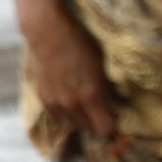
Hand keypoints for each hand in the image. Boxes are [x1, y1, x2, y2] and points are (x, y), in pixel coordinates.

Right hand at [20, 5, 116, 145]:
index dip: (113, 129)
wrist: (48, 33)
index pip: (106, 128)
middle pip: (89, 129)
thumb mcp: (100, 65)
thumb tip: (112, 104)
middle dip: (98, 123)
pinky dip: (66, 115)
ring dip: (82, 121)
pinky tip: (71, 104)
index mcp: (91, 95)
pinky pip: (58, 118)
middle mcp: (73, 104)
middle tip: (103, 112)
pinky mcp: (44, 99)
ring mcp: (56, 103)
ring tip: (87, 108)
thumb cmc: (80, 43)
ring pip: (72, 125)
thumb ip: (105, 88)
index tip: (117, 124)